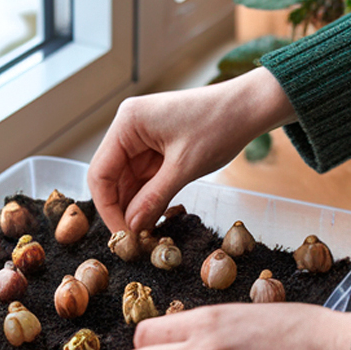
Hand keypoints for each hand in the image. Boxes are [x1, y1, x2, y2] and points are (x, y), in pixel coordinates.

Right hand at [87, 67, 294, 234]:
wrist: (250, 107)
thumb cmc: (220, 125)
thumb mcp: (185, 167)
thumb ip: (154, 198)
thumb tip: (131, 228)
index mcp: (127, 123)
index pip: (100, 173)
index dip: (107, 209)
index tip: (122, 237)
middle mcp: (128, 128)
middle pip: (111, 178)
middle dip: (121, 210)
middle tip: (134, 242)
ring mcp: (142, 138)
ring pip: (127, 182)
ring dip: (135, 207)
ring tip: (145, 235)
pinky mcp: (157, 147)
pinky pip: (144, 178)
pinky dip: (148, 198)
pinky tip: (154, 219)